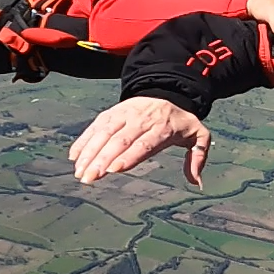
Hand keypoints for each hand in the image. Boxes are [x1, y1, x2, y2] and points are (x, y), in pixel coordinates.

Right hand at [69, 96, 212, 185]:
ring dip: (89, 152)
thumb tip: (196, 181)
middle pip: (119, 140)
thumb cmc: (180, 121)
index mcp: (162, 127)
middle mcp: (141, 120)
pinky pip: (95, 126)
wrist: (165, 91)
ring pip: (104, 133)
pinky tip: (74, 156)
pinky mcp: (111, 113)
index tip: (114, 169)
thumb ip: (199, 156)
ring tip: (80, 172)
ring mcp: (124, 115)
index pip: (144, 143)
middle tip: (90, 178)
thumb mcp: (198, 134)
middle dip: (102, 159)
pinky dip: (84, 140)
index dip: (129, 156)